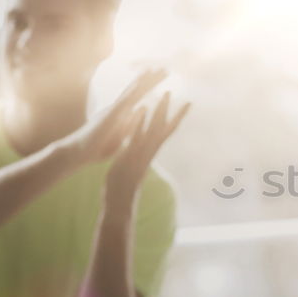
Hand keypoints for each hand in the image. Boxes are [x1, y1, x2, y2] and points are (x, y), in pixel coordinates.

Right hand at [59, 68, 168, 165]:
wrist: (78, 152)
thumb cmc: (98, 145)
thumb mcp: (121, 133)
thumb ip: (131, 120)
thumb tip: (143, 108)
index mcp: (121, 112)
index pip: (138, 95)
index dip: (150, 85)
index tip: (162, 75)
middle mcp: (117, 108)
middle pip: (135, 89)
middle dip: (150, 79)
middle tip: (165, 68)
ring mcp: (112, 111)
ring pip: (129, 93)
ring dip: (141, 82)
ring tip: (153, 70)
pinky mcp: (108, 118)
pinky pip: (121, 105)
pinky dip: (130, 96)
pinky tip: (139, 88)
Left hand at [104, 91, 190, 205]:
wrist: (120, 204)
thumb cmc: (124, 188)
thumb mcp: (131, 168)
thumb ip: (136, 158)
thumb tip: (137, 152)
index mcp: (147, 154)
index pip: (162, 134)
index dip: (170, 120)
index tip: (177, 108)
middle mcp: (148, 152)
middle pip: (161, 127)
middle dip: (165, 110)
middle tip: (171, 92)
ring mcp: (141, 153)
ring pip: (153, 129)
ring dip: (158, 111)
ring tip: (164, 94)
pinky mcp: (131, 156)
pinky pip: (137, 136)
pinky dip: (140, 123)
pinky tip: (142, 110)